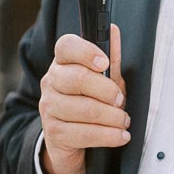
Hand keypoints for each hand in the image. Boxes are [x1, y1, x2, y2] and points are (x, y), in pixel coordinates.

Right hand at [38, 24, 128, 173]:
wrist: (69, 143)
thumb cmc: (89, 106)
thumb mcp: (103, 82)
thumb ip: (109, 60)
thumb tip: (112, 30)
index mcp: (62, 64)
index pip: (66, 46)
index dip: (86, 51)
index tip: (104, 63)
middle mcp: (51, 83)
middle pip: (78, 78)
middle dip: (108, 90)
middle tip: (121, 100)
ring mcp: (49, 108)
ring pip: (85, 108)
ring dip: (113, 117)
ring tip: (124, 121)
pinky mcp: (54, 133)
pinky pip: (85, 133)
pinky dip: (109, 136)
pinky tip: (120, 136)